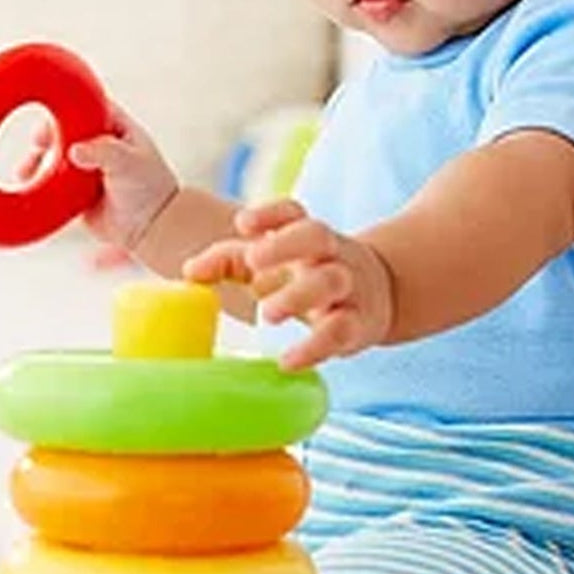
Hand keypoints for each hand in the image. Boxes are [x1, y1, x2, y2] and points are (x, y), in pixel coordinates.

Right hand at [17, 99, 178, 251]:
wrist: (151, 228)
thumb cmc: (152, 190)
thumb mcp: (130, 164)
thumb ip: (104, 153)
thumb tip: (74, 150)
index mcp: (115, 127)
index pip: (86, 107)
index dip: (66, 108)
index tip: (50, 117)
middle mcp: (98, 143)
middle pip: (64, 129)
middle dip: (47, 135)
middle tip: (37, 144)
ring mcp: (86, 166)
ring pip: (54, 156)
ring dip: (37, 160)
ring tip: (26, 171)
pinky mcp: (76, 190)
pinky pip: (53, 182)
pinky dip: (40, 183)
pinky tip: (30, 185)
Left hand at [182, 198, 394, 370]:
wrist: (383, 294)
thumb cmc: (307, 274)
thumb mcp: (271, 263)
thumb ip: (227, 261)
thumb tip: (190, 273)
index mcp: (307, 235)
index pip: (293, 212)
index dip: (270, 213)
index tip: (243, 224)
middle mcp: (331, 254)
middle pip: (316, 235)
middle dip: (285, 244)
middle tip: (253, 262)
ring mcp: (349, 286)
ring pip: (332, 281)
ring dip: (299, 294)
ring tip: (266, 314)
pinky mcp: (358, 323)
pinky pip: (341, 331)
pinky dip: (314, 347)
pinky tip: (288, 361)